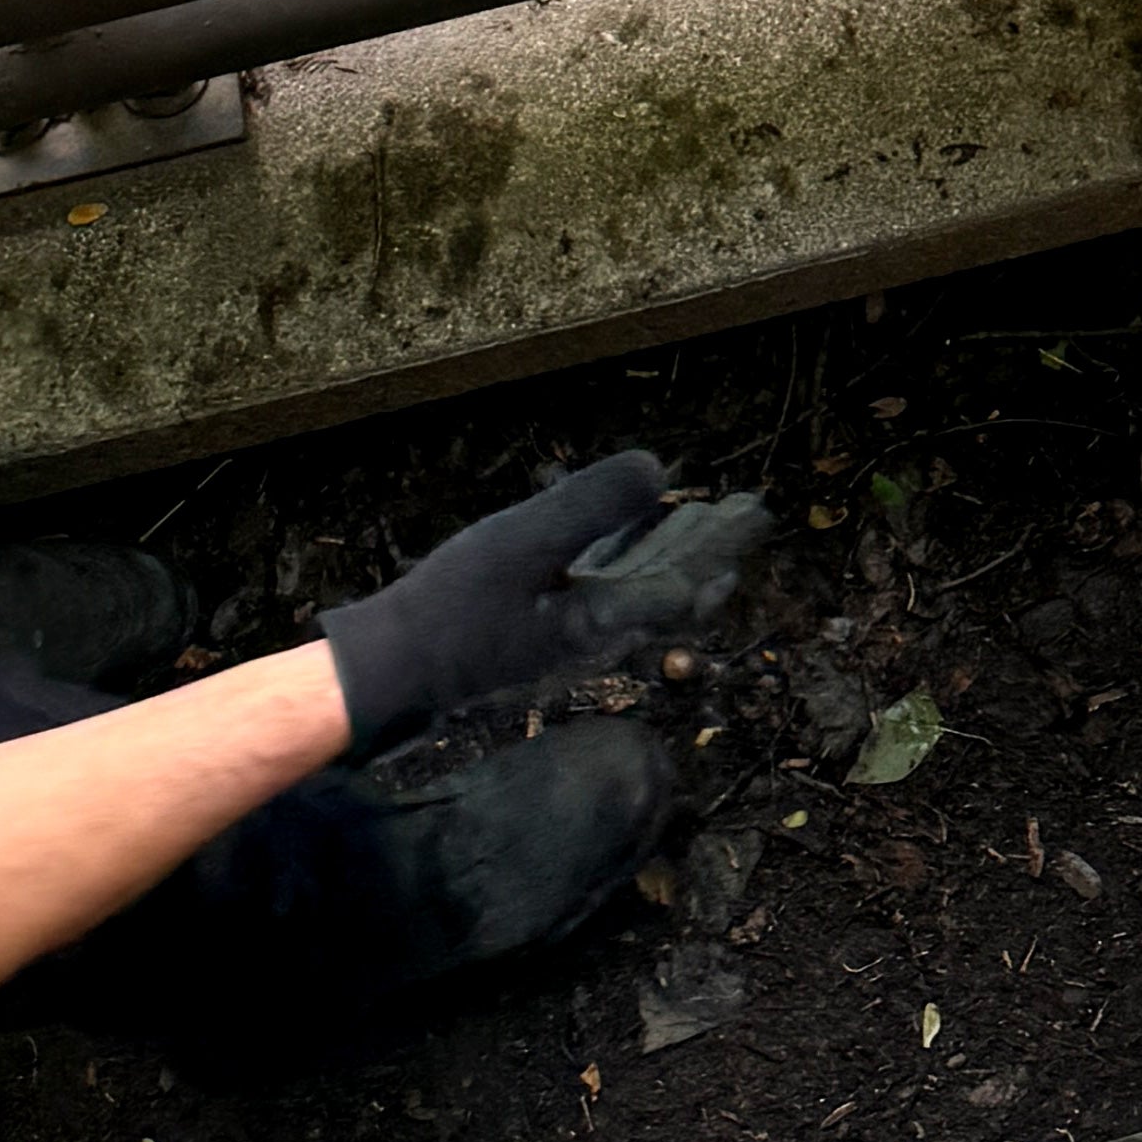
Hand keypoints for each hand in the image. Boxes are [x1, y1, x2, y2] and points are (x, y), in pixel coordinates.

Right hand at [319, 453, 767, 760]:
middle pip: (667, 587)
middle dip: (707, 550)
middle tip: (744, 515)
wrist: (387, 673)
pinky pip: (597, 588)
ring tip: (696, 522)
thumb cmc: (450, 610)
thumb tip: (660, 469)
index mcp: (603, 621)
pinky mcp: (532, 629)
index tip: (754, 514)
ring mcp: (562, 635)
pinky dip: (621, 560)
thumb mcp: (521, 545)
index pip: (683, 583)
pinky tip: (614, 542)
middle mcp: (593, 635)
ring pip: (633, 589)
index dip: (721, 545)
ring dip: (667, 552)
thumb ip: (590, 507)